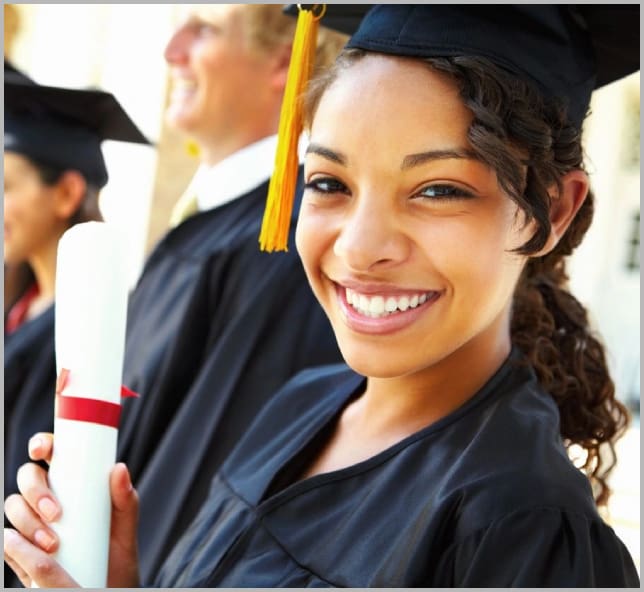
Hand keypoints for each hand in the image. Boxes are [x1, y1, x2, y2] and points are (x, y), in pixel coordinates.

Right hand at [4, 433, 140, 587]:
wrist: (106, 588)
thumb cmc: (116, 554)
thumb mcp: (125, 527)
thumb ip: (125, 500)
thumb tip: (119, 468)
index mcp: (73, 482)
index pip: (51, 453)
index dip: (41, 444)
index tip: (42, 450)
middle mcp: (49, 498)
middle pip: (26, 477)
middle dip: (35, 491)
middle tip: (56, 513)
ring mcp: (32, 523)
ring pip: (13, 507)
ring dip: (27, 521)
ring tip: (53, 543)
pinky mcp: (20, 550)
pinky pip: (6, 541)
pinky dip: (13, 544)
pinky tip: (31, 552)